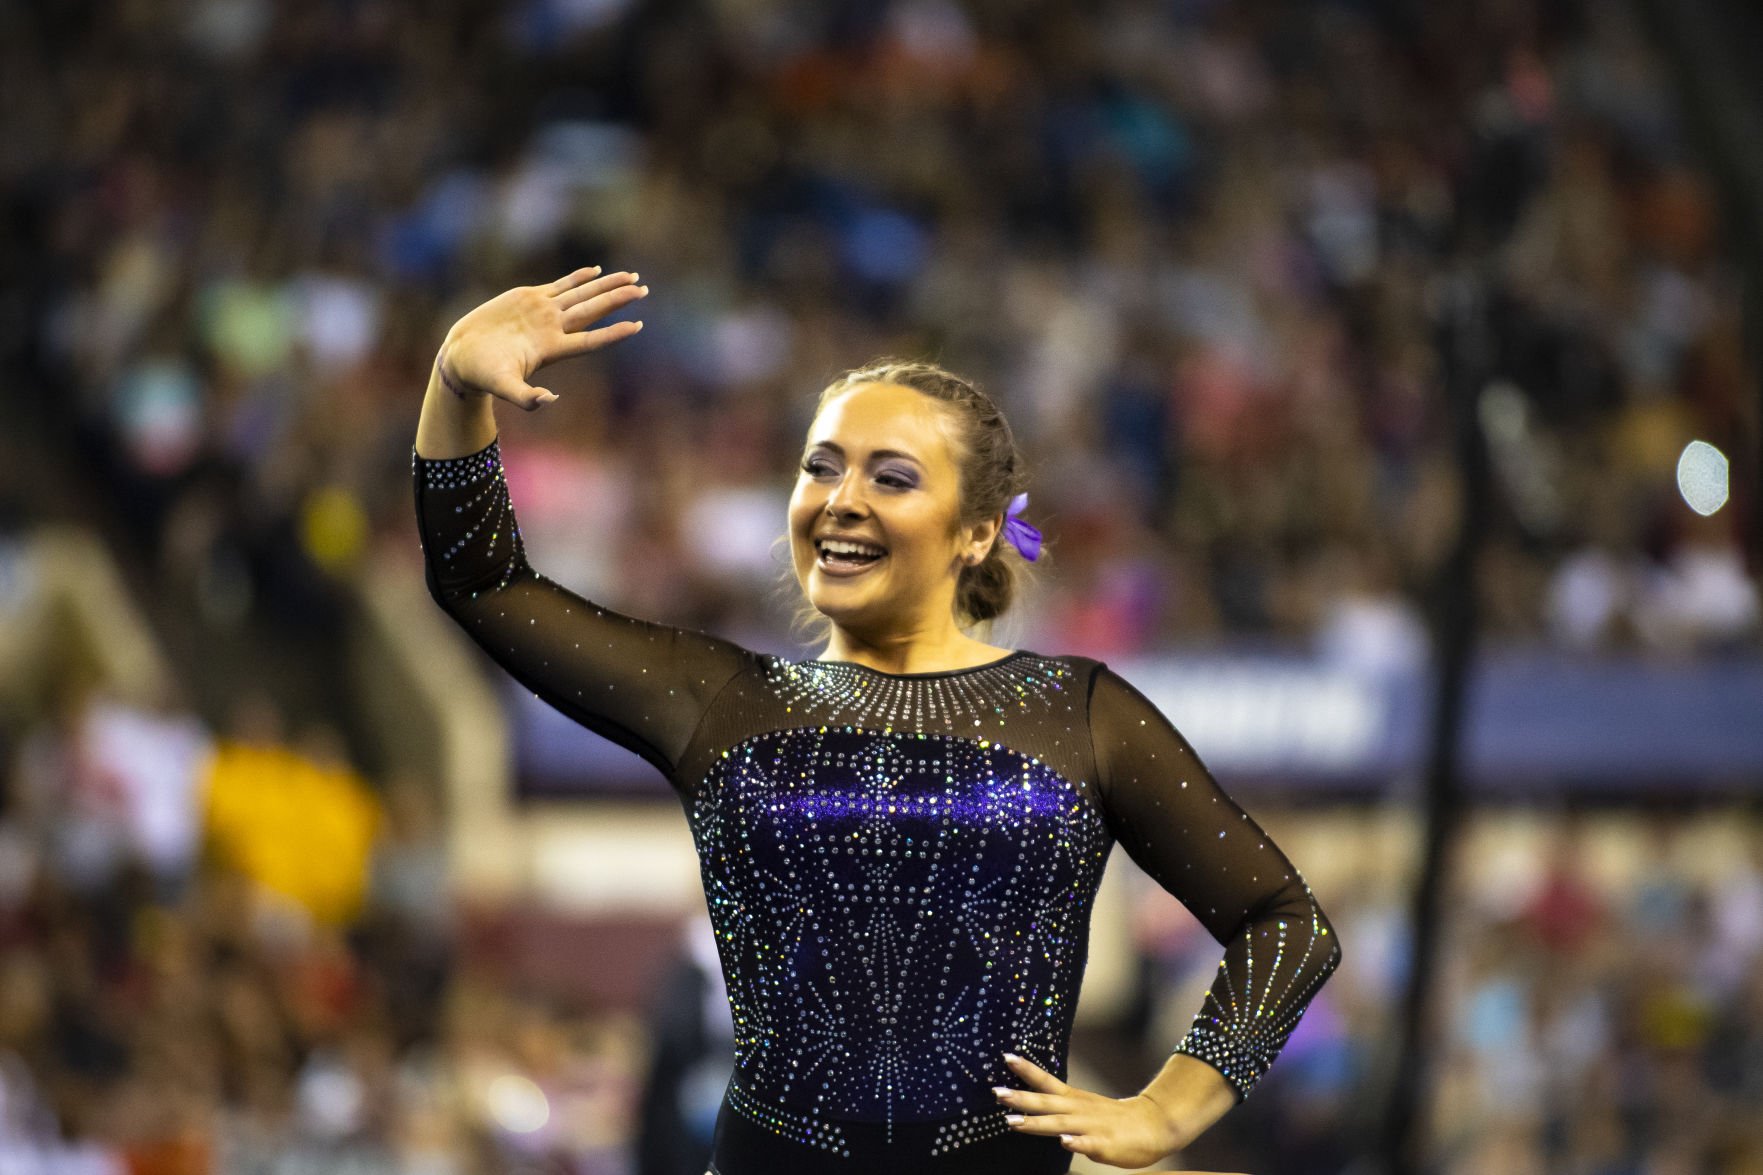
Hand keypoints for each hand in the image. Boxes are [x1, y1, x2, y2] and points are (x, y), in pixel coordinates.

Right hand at [436, 267, 647, 410]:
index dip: (613, 333)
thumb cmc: (483, 374)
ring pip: (582, 294)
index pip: (590, 340)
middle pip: (593, 310)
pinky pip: (560, 285)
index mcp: (551, 349)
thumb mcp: (504, 387)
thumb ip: (526, 397)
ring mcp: (543, 312)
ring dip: (606, 285)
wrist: (463, 355)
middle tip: (644, 290)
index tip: (638, 325)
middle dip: (618, 299)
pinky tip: (596, 271)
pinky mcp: (529, 298)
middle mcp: (553, 328)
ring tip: (632, 278)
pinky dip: (579, 277)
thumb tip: (549, 401)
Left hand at [995, 1053, 1246, 1172]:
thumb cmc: (1114, 1119)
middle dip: (1021, 1098)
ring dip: (1036, 1122)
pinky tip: (1064, 1143)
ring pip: (1060, 1123)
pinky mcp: (1106, 1144)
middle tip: (997, 1092)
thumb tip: (1030, 1108)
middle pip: (1046, 1102)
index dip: (1027, 1070)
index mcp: (1074, 1099)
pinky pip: (1089, 1144)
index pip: (1047, 1081)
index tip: (1006, 1056)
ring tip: (1013, 1122)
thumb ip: (1060, 1108)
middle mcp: (1079, 1110)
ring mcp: (1092, 1126)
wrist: (1154, 1126)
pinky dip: (1076, 1143)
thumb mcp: (1084, 1106)